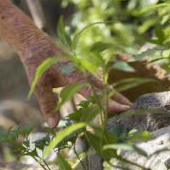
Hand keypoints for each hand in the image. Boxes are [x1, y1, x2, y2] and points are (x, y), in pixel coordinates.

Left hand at [18, 36, 132, 126]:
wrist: (35, 44)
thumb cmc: (37, 62)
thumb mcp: (38, 83)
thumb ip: (47, 103)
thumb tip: (54, 125)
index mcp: (73, 75)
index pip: (94, 91)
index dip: (107, 102)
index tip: (122, 110)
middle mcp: (82, 73)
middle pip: (104, 88)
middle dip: (118, 99)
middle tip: (133, 110)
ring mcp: (82, 73)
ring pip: (102, 86)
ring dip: (115, 96)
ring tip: (128, 107)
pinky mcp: (80, 74)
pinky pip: (96, 85)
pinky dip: (106, 93)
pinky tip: (112, 100)